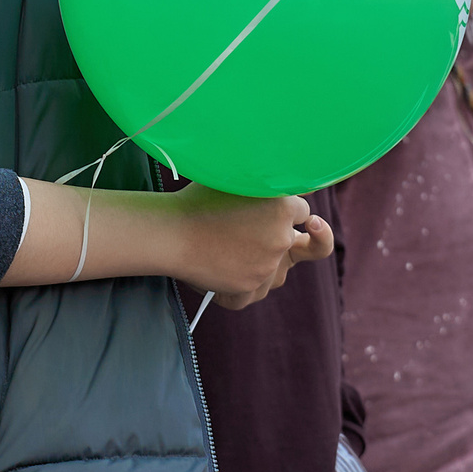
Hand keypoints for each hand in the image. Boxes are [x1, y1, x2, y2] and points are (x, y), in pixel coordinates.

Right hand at [168, 187, 330, 310]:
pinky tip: (224, 280)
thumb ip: (271, 184)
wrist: (170, 233)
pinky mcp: (251, 287)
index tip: (271, 211)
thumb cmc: (198, 200)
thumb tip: (302, 185)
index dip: (285, 210)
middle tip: (265, 238)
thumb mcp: (238, 179)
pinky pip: (256, 291)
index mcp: (283, 206)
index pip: (302, 211)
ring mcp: (268, 265)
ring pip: (278, 270)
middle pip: (295, 242)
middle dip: (281, 239)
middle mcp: (282, 237)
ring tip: (232, 254)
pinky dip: (242, 289)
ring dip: (266, 265)